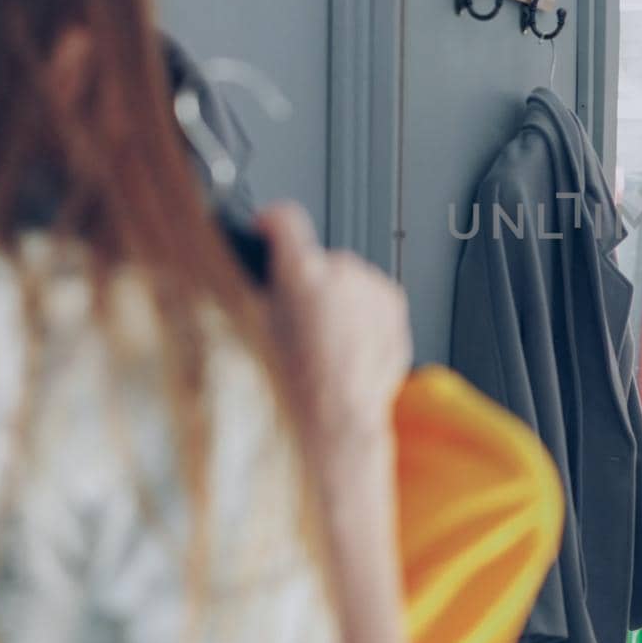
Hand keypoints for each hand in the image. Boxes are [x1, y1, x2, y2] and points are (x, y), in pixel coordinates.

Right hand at [259, 202, 409, 448]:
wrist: (334, 423)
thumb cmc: (293, 386)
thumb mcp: (252, 330)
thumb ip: (252, 292)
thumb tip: (246, 277)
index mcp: (303, 275)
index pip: (284, 219)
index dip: (269, 224)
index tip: (265, 228)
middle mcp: (344, 274)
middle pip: (317, 259)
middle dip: (304, 281)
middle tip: (292, 319)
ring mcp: (373, 290)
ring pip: (346, 280)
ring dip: (334, 298)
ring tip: (320, 341)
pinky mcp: (394, 308)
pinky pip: (370, 299)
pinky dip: (358, 314)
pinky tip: (342, 345)